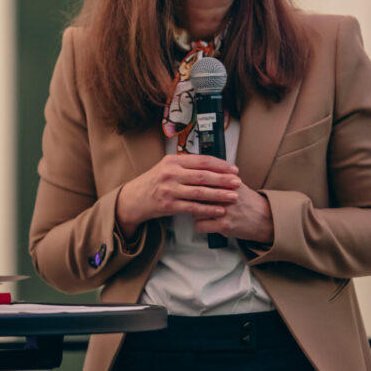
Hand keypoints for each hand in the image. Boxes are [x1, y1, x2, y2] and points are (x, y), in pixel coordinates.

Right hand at [116, 154, 240, 237]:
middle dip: (223, 179)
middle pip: (203, 175)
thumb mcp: (167, 167)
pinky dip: (207, 209)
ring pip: (200, 192)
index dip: (220, 164)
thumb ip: (186, 165)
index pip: (201, 160)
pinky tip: (218, 210)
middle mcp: (171, 173)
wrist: (133, 199)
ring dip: (219, 194)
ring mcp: (169, 189)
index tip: (233, 169)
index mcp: (173, 160)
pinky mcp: (168, 205)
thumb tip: (212, 165)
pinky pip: (192, 207)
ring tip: (233, 196)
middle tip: (237, 182)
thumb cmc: (154, 182)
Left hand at [192, 182, 273, 244]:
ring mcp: (225, 210)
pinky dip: (200, 225)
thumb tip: (204, 173)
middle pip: (197, 193)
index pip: (204, 178)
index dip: (193, 181)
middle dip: (192, 197)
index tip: (189, 183)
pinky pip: (200, 225)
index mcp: (229, 182)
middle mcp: (227, 194)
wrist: (266, 219)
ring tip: (200, 212)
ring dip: (195, 212)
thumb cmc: (251, 203)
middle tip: (191, 198)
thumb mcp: (238, 185)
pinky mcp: (224, 225)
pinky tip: (205, 223)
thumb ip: (222, 179)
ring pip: (196, 209)